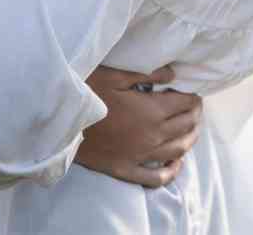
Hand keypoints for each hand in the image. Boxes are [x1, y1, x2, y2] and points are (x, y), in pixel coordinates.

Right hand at [77, 64, 202, 187]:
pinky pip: (156, 178)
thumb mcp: (116, 75)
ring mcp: (139, 155)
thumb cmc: (85, 93)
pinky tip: (177, 163)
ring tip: (193, 129)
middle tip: (195, 108)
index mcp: (152, 111)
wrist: (57, 122)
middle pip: (186, 126)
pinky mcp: (125, 170)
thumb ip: (149, 74)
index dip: (193, 98)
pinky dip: (171, 171)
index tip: (192, 93)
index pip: (186, 105)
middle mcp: (152, 136)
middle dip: (195, 115)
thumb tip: (173, 75)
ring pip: (178, 150)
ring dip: (191, 138)